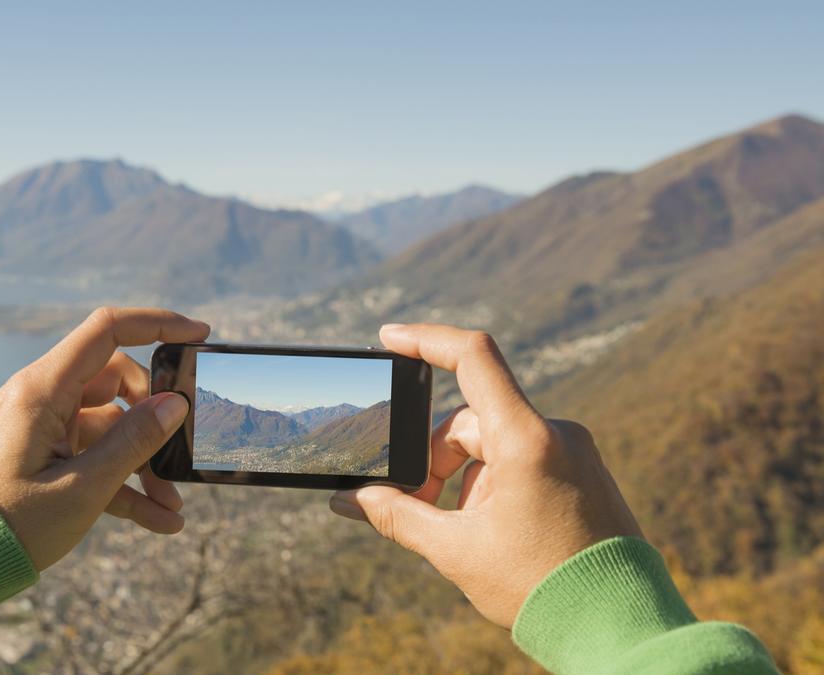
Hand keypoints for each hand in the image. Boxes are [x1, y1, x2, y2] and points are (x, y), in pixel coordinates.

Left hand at [0, 307, 208, 570]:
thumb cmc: (7, 525)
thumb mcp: (82, 488)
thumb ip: (132, 443)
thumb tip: (174, 405)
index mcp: (43, 391)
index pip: (108, 331)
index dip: (157, 325)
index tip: (199, 335)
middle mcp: (41, 399)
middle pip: (117, 383)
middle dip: (155, 420)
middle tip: (179, 456)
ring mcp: (41, 428)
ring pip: (110, 427)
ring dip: (143, 463)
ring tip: (172, 506)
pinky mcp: (41, 456)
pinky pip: (92, 457)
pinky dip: (122, 484)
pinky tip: (157, 520)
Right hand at [329, 323, 642, 626]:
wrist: (617, 627)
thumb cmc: (539, 588)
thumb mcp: (455, 551)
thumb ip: (397, 515)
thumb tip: (350, 498)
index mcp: (526, 440)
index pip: (472, 358)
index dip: (425, 339)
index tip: (388, 339)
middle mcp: (555, 433)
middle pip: (468, 420)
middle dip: (432, 460)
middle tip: (414, 507)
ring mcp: (572, 450)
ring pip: (492, 442)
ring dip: (460, 478)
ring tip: (456, 531)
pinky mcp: (581, 469)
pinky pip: (520, 456)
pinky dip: (490, 483)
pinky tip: (487, 529)